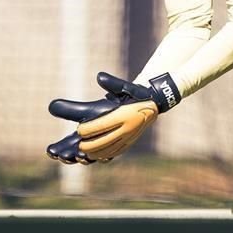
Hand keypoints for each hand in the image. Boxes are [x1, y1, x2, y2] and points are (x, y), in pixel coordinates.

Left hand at [48, 72, 178, 161]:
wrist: (155, 104)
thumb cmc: (135, 93)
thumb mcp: (125, 85)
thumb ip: (113, 83)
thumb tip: (99, 77)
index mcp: (123, 115)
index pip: (101, 125)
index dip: (88, 130)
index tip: (78, 130)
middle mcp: (127, 128)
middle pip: (103, 141)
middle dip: (88, 145)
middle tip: (77, 145)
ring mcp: (129, 137)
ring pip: (109, 150)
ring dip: (95, 153)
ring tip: (82, 153)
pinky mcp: (130, 143)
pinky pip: (116, 152)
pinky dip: (104, 155)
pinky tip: (94, 156)